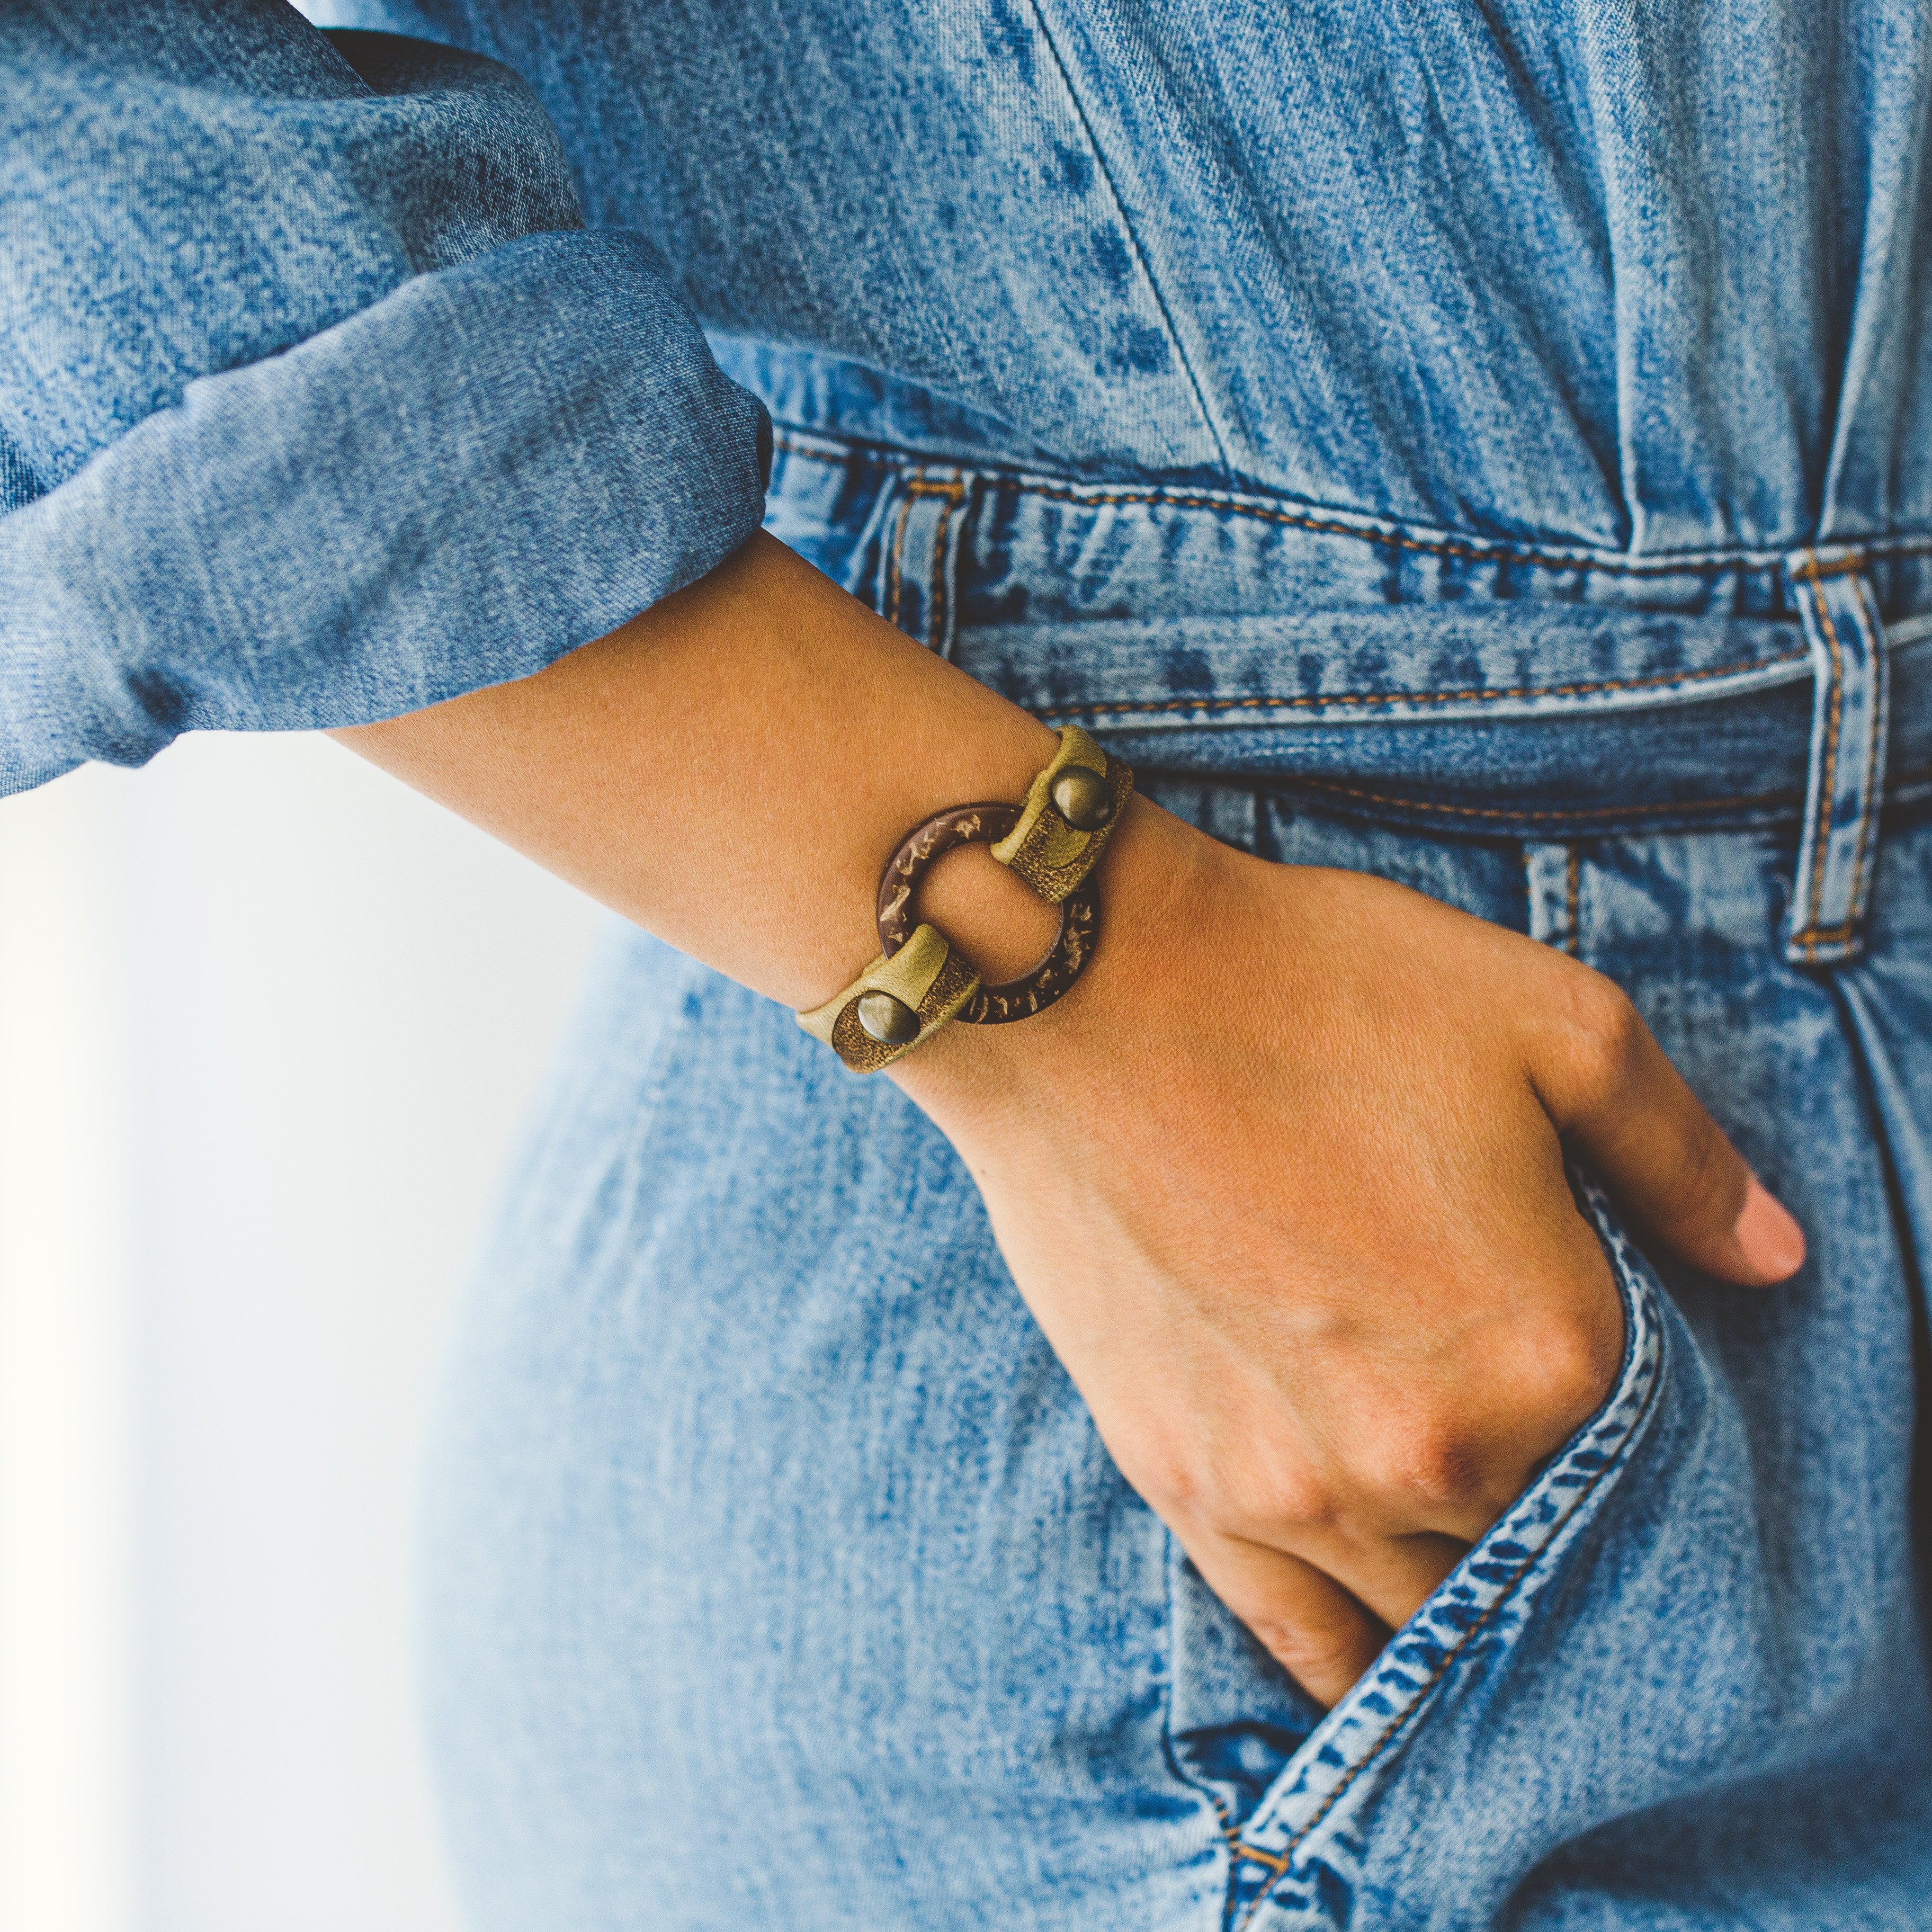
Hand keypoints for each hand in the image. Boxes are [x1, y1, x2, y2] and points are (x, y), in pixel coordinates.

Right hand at [896, 799, 1804, 1705]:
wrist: (1087, 992)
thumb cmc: (1317, 987)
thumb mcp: (1548, 1021)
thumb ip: (1681, 1155)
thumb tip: (1773, 1261)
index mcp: (1544, 1349)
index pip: (1649, 1439)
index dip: (1626, 1390)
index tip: (1581, 1333)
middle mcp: (1430, 1455)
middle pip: (1539, 1535)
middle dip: (1545, 1485)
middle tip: (1500, 1399)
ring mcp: (1296, 1489)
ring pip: (1426, 1604)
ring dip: (1459, 1581)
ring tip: (1456, 1529)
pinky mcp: (1187, 1487)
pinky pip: (1294, 1633)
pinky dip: (1349, 1665)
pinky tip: (1376, 1666)